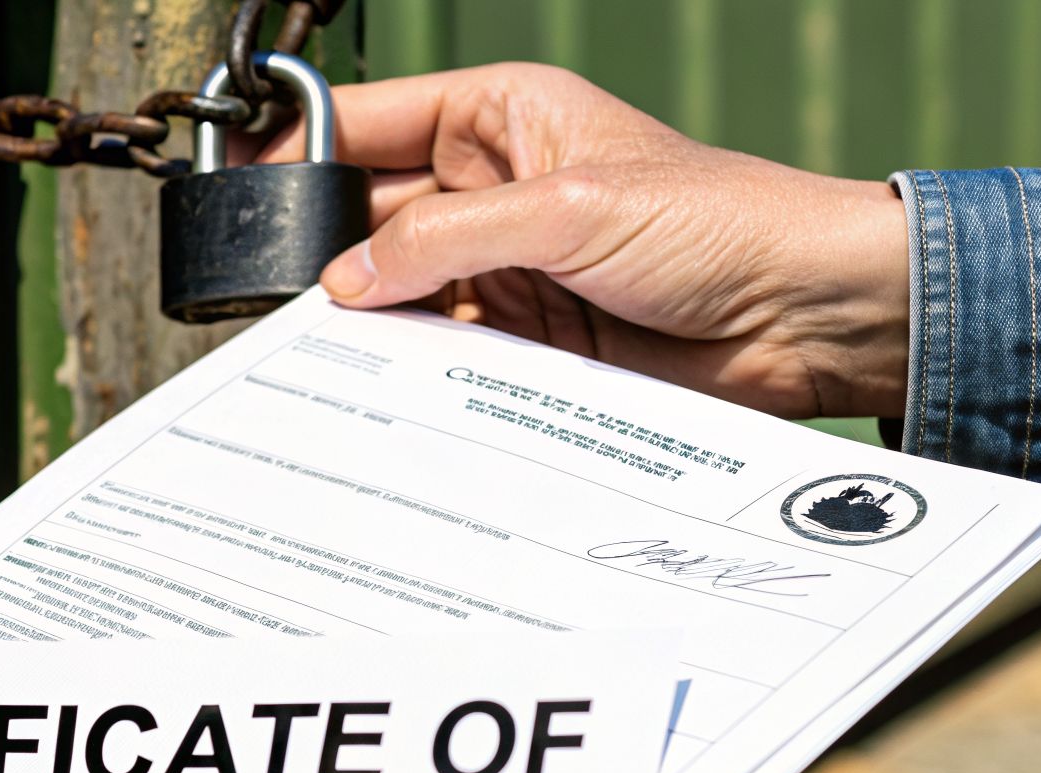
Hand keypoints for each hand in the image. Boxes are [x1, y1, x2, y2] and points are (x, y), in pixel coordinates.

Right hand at [255, 63, 909, 419]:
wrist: (802, 317)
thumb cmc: (719, 222)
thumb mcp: (569, 209)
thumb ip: (446, 240)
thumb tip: (347, 279)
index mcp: (502, 118)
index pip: (371, 121)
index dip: (302, 149)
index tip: (238, 187)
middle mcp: (494, 191)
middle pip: (371, 217)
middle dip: (326, 253)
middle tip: (272, 293)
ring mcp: (505, 270)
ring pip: (398, 294)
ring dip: (367, 323)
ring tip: (319, 349)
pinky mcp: (524, 342)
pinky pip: (441, 355)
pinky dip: (411, 373)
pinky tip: (378, 386)